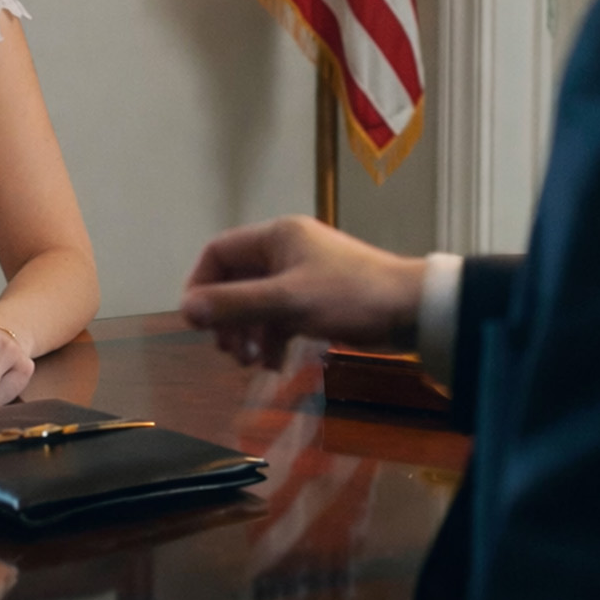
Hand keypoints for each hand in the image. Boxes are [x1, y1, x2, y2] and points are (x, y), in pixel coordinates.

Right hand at [181, 215, 425, 369]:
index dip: (201, 285)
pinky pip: (279, 315)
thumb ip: (235, 305)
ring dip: (248, 332)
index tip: (196, 322)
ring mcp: (301, 274)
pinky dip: (272, 337)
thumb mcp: (288, 302)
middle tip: (229, 350)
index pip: (218, 252)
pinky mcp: (316, 298)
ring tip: (251, 362)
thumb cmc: (349, 297)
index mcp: (275, 237)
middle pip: (235, 280)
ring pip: (257, 301)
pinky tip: (273, 363)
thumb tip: (186, 310)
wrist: (413, 310)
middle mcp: (285, 250)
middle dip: (227, 317)